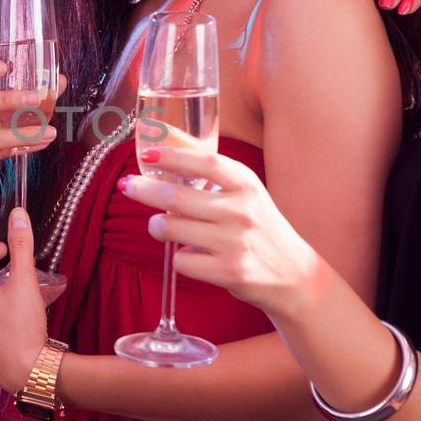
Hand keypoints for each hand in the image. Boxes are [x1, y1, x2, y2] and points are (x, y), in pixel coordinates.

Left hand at [118, 145, 322, 316]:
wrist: (293, 274)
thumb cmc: (260, 227)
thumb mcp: (246, 194)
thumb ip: (213, 175)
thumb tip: (164, 146)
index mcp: (247, 185)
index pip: (206, 162)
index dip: (172, 156)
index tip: (146, 153)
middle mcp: (242, 211)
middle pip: (177, 197)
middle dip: (144, 190)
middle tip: (127, 186)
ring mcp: (235, 243)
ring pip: (172, 229)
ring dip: (157, 226)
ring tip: (158, 225)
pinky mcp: (229, 272)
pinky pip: (183, 260)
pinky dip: (179, 257)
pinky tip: (190, 254)